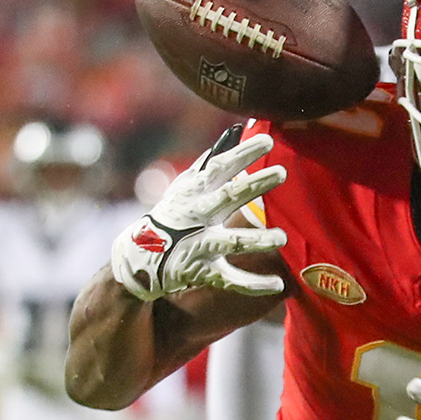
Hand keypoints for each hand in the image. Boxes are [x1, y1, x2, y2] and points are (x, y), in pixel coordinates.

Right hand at [110, 126, 287, 301]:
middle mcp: (196, 216)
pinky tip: (278, 286)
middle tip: (281, 173)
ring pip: (230, 242)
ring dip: (256, 240)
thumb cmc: (172, 213)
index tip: (268, 141)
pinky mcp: (201, 271)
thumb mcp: (185, 186)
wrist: (139, 256)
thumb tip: (234, 134)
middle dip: (254, 185)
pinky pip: (230, 280)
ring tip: (282, 237)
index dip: (243, 153)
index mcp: (194, 192)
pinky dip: (253, 285)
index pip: (220, 167)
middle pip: (227, 197)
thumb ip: (209, 162)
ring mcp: (198, 245)